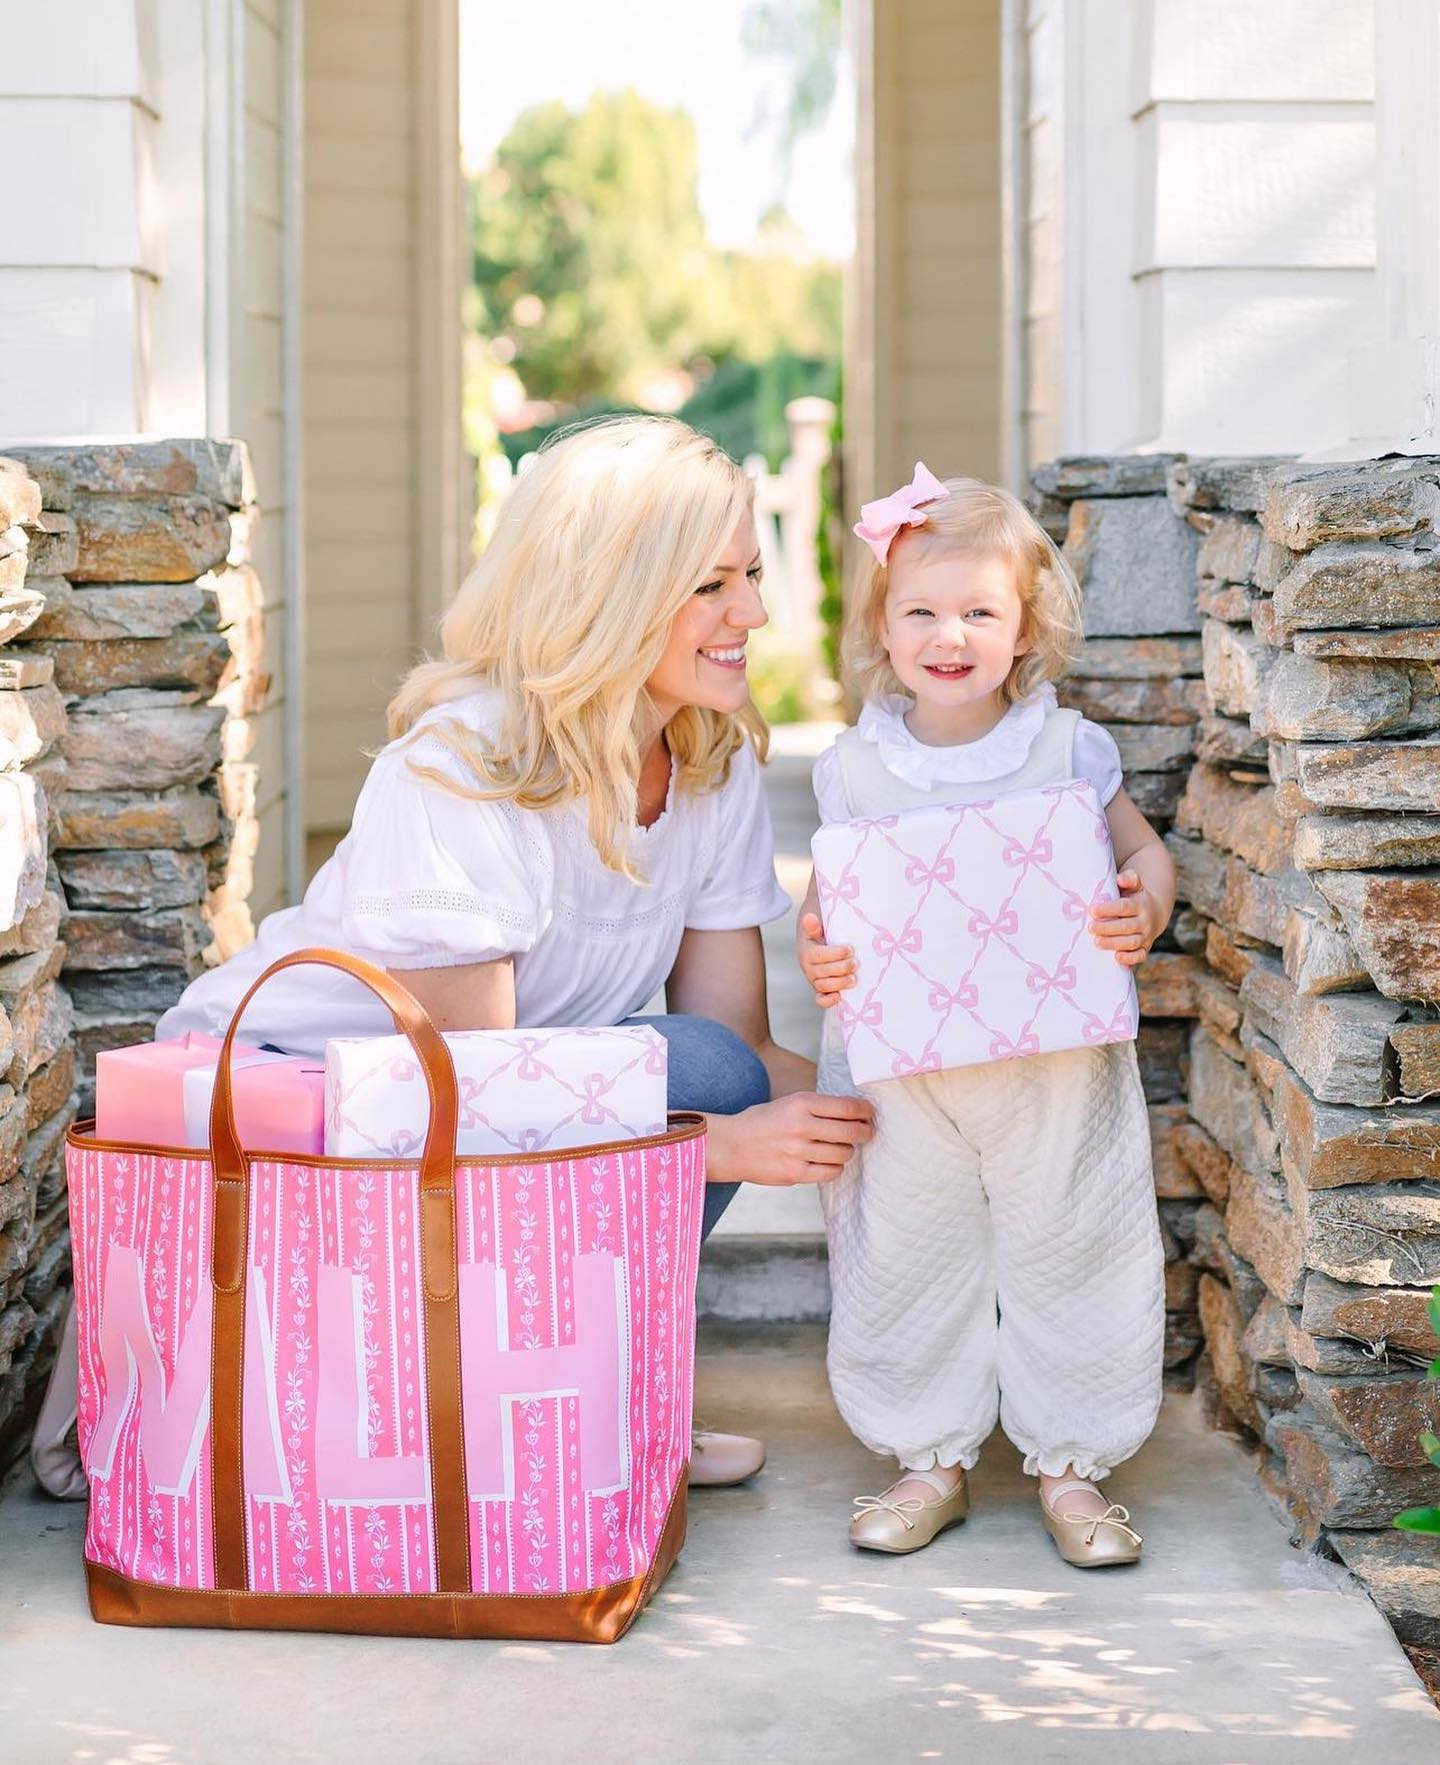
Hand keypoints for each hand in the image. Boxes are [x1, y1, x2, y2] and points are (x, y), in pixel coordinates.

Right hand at [703, 1091, 874, 1186]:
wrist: (730, 1146)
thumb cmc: (763, 1122)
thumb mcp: (788, 1103)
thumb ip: (818, 1106)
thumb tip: (856, 1111)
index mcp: (800, 1102)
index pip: (847, 1106)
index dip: (865, 1111)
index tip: (869, 1113)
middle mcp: (800, 1126)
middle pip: (851, 1131)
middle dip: (865, 1131)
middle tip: (866, 1131)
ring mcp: (797, 1152)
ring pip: (843, 1153)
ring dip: (847, 1150)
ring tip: (839, 1146)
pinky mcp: (795, 1174)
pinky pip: (831, 1172)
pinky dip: (835, 1166)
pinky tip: (828, 1161)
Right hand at [797, 911, 856, 1009]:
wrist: (815, 947)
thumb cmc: (820, 937)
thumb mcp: (816, 929)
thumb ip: (813, 925)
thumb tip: (809, 917)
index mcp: (807, 952)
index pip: (818, 955)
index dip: (835, 954)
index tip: (850, 949)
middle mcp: (809, 968)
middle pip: (823, 972)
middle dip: (841, 968)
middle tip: (856, 963)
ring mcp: (815, 981)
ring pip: (823, 986)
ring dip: (839, 983)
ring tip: (854, 979)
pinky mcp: (821, 991)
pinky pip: (821, 999)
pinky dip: (828, 1001)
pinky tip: (839, 997)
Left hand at [1089, 870, 1162, 967]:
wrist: (1155, 913)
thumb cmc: (1136, 898)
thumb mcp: (1135, 885)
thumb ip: (1129, 879)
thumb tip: (1119, 879)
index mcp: (1141, 905)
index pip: (1124, 907)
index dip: (1108, 909)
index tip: (1092, 910)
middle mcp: (1145, 921)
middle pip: (1126, 926)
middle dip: (1107, 928)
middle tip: (1090, 928)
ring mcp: (1146, 936)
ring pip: (1131, 942)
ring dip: (1114, 943)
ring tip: (1097, 942)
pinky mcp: (1145, 948)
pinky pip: (1140, 956)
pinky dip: (1130, 959)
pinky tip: (1117, 958)